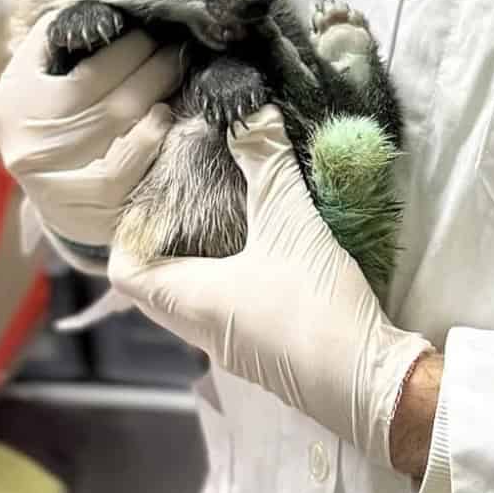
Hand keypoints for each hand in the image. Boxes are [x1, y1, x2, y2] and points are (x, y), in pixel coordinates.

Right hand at [0, 13, 181, 251]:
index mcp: (13, 104)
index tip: (147, 26)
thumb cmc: (49, 119)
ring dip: (158, 90)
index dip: (123, 41)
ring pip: (120, 122)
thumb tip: (98, 0)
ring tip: (174, 70)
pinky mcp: (84, 211)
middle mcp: (30, 144)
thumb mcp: (34, 78)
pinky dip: (148, 140)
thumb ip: (55, 38)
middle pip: (105, 91)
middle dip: (151, 61)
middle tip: (175, 45)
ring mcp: (56, 181)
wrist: (53, 197)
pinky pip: (122, 171)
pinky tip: (162, 118)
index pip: (79, 62)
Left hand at [108, 104, 434, 468]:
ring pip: (193, 295)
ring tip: (225, 206)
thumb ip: (267, 161)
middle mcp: (199, 330)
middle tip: (187, 189)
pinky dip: (232, 271)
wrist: (369, 382)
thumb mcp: (290, 220)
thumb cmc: (311, 304)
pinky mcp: (265, 349)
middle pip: (155, 283)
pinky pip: (227, 305)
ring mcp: (232, 345)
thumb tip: (248, 110)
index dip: (128, 230)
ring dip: (201, 254)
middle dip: (166, 236)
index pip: (123, 271)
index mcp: (188, 302)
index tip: (151, 190)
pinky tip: (264, 243)